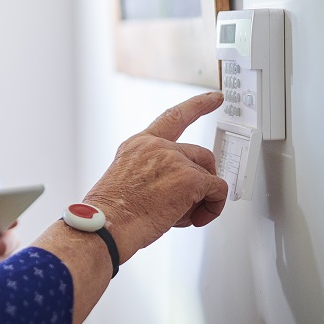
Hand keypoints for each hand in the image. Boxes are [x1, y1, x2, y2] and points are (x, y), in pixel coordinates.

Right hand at [82, 91, 227, 263]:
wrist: (106, 225)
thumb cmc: (111, 213)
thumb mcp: (125, 180)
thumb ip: (152, 174)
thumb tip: (175, 191)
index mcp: (138, 145)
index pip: (173, 117)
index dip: (197, 105)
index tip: (214, 97)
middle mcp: (156, 146)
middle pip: (200, 155)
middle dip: (203, 179)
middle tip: (194, 201)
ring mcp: (174, 159)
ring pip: (209, 176)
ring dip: (201, 199)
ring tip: (180, 216)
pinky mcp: (190, 178)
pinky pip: (217, 191)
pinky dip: (213, 208)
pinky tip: (196, 218)